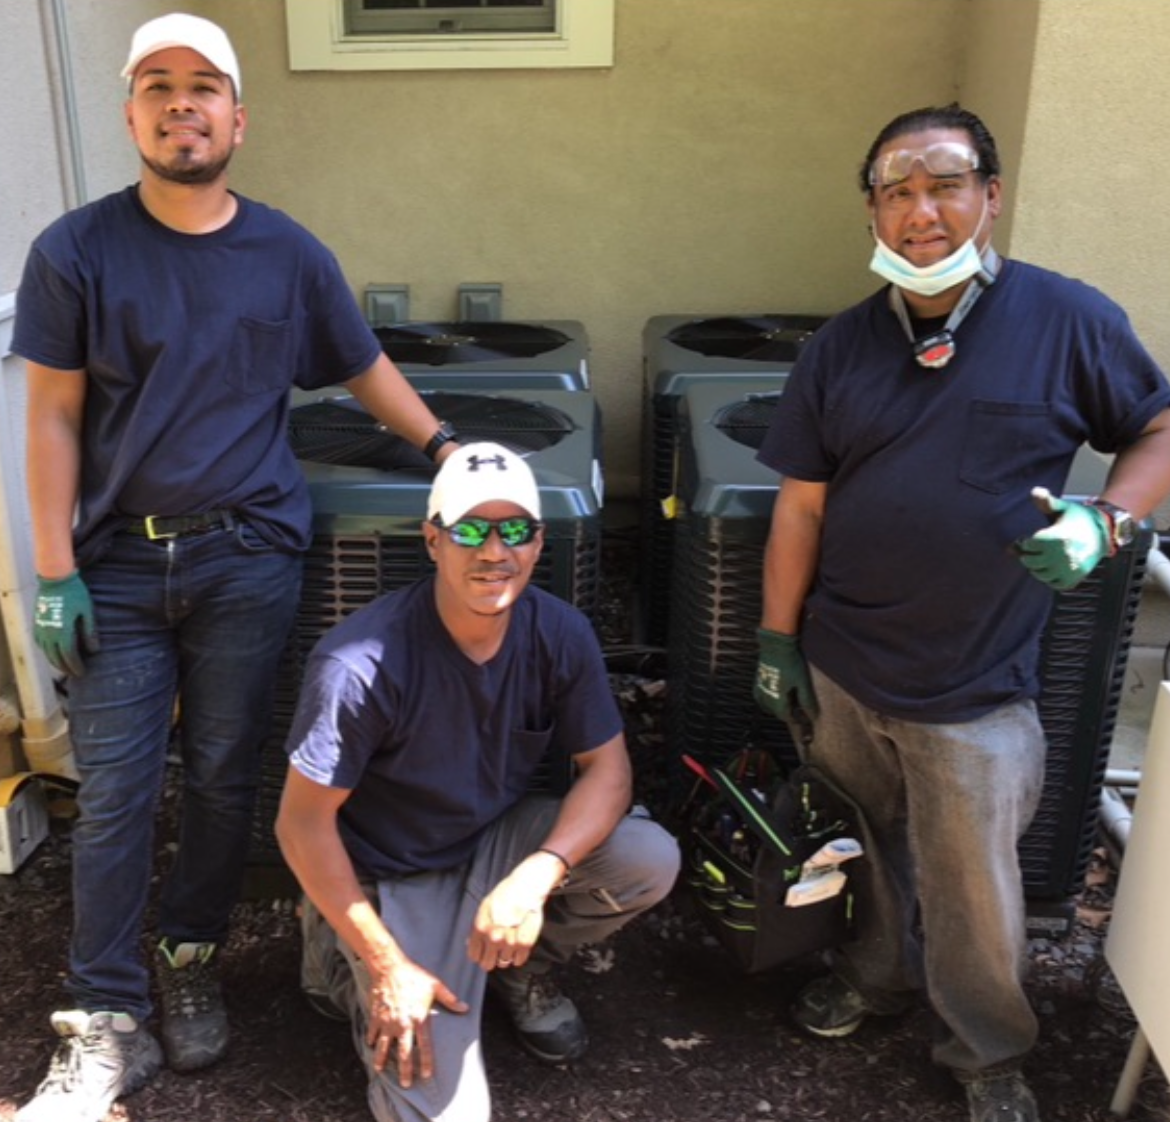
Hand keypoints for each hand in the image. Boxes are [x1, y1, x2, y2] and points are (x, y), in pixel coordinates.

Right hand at [34, 571, 98, 675]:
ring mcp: (40, 629)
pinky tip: (53, 653)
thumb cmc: (75, 593)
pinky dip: (47, 652)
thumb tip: (94, 651)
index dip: (76, 666)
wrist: (55, 578)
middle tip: (75, 673)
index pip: (69, 656)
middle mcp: (48, 634)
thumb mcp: (87, 611)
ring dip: (55, 662)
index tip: (83, 672)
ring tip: (66, 667)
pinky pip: (40, 644)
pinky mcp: (36, 623)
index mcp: (62, 632)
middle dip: (66, 668)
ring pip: (46, 652)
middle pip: (56, 658)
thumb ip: (90, 632)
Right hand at [366, 960, 466, 1085]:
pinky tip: (371, 1046)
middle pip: (403, 1053)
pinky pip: (372, 1032)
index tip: (426, 1075)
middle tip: (406, 1084)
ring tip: (380, 1070)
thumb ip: (450, 999)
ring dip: (381, 1059)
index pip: (423, 1046)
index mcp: (419, 1018)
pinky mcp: (376, 1016)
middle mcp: (402, 1024)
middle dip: (404, 1070)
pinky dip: (371, 1040)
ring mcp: (387, 1021)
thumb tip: (465, 1008)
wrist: (390, 967)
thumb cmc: (415, 975)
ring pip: (383, 1046)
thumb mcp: (435, 985)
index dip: (425, 1062)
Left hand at [467, 862, 549, 972]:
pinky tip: (518, 944)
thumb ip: (477, 928)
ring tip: (510, 941)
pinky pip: (518, 961)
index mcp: (480, 928)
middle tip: (497, 948)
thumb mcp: (485, 907)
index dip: (478, 955)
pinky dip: (518, 956)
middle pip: (487, 965)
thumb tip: (469, 944)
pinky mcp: (525, 944)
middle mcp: (493, 937)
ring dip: (506, 954)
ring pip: (504, 962)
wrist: (527, 886)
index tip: (483, 951)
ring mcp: (509, 942)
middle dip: (491, 958)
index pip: (474, 955)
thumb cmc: (504, 895)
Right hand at [754, 628, 816, 720]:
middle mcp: (765, 698)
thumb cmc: (790, 663)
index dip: (797, 720)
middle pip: (777, 712)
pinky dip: (771, 699)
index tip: (806, 720)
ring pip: (769, 706)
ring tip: (791, 700)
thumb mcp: (803, 683)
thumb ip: (807, 701)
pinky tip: (780, 692)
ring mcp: (759, 690)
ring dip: (779, 706)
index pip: (786, 717)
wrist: (776, 645)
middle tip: (800, 708)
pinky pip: (763, 698)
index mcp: (776, 700)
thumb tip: (813, 716)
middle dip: (789, 712)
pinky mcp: (757, 682)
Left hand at [1014, 489, 1108, 590]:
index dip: (1024, 542)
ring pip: (1040, 574)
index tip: (1026, 539)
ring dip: (1036, 567)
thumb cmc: (1079, 518)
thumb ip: (1046, 502)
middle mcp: (1064, 556)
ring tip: (1041, 557)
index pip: (1028, 545)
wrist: (1104, 531)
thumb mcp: (1062, 508)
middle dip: (1028, 554)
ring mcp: (1070, 569)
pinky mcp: (1075, 578)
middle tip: (1032, 549)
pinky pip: (1054, 584)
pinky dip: (1049, 578)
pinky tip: (1051, 567)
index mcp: (1058, 537)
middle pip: (1031, 561)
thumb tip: (1035, 491)